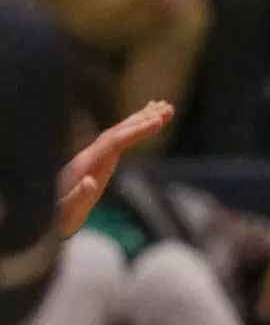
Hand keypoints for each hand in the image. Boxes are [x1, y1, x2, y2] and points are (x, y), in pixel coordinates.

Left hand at [57, 101, 172, 236]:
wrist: (46, 215)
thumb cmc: (60, 216)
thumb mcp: (68, 211)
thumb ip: (78, 196)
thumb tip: (90, 181)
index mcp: (88, 164)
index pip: (115, 141)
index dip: (136, 130)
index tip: (157, 121)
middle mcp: (91, 155)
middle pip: (120, 131)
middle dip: (144, 119)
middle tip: (168, 108)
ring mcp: (94, 156)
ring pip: (120, 132)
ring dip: (141, 119)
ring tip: (164, 109)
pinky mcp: (97, 161)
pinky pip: (118, 140)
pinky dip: (133, 129)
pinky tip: (144, 124)